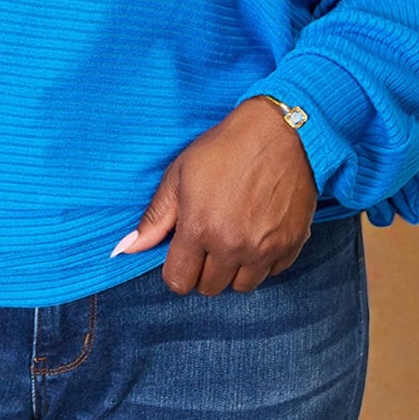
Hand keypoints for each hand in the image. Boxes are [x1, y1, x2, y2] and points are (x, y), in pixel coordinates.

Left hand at [111, 97, 318, 294]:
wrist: (281, 132)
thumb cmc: (226, 148)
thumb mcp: (180, 174)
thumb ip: (155, 217)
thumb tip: (127, 249)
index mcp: (200, 229)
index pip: (178, 281)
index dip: (176, 269)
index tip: (183, 251)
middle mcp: (232, 246)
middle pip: (209, 287)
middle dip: (203, 269)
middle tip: (209, 240)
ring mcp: (265, 249)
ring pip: (242, 286)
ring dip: (234, 269)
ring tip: (234, 239)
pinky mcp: (291, 245)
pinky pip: (272, 273)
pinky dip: (263, 261)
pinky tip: (258, 234)